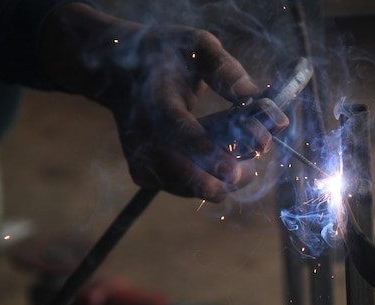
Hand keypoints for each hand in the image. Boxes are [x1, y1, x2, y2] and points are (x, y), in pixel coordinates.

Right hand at [41, 3, 288, 201]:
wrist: (118, 73)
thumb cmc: (164, 55)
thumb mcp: (196, 46)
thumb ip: (226, 69)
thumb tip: (257, 99)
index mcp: (156, 101)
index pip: (179, 132)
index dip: (207, 154)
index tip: (233, 172)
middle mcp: (144, 138)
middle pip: (190, 176)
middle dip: (232, 172)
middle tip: (256, 148)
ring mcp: (142, 161)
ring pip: (197, 189)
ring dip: (226, 174)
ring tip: (231, 140)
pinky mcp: (146, 176)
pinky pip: (191, 189)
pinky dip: (211, 177)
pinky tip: (213, 151)